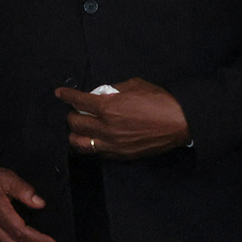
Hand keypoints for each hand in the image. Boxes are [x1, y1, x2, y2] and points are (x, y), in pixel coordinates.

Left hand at [56, 78, 190, 158]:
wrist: (181, 122)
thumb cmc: (160, 101)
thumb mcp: (134, 86)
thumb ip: (112, 89)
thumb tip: (100, 93)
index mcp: (108, 108)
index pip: (78, 102)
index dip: (66, 96)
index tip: (60, 93)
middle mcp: (106, 128)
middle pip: (74, 123)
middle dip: (71, 115)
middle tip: (76, 111)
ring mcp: (112, 144)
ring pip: (80, 143)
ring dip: (76, 134)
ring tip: (80, 128)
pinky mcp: (121, 155)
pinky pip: (97, 152)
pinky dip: (91, 144)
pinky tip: (94, 138)